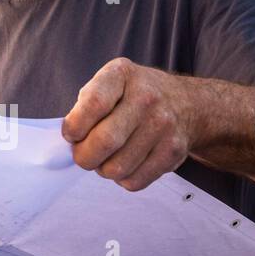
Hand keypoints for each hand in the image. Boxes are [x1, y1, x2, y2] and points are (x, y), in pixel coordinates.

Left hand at [61, 58, 196, 191]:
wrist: (185, 103)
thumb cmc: (133, 95)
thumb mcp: (109, 83)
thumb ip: (86, 106)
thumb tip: (69, 141)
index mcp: (122, 74)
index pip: (93, 104)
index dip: (74, 127)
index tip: (71, 135)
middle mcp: (146, 98)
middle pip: (105, 142)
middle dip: (84, 156)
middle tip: (83, 154)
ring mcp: (163, 126)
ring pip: (117, 168)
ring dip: (103, 169)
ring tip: (107, 157)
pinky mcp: (173, 152)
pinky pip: (134, 181)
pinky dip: (123, 178)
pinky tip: (126, 162)